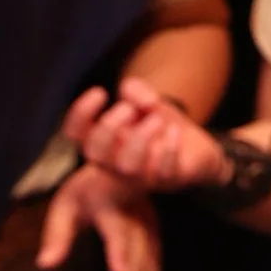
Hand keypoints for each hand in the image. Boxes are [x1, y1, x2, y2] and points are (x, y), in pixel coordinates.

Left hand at [37, 161, 160, 270]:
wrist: (124, 175)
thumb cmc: (87, 192)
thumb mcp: (66, 204)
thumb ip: (57, 233)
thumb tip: (44, 264)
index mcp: (115, 208)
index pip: (120, 233)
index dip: (120, 252)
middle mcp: (140, 226)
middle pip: (134, 269)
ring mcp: (151, 241)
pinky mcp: (155, 253)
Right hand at [61, 74, 230, 196]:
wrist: (195, 148)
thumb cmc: (160, 125)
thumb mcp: (146, 100)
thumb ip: (136, 90)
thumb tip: (143, 101)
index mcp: (104, 143)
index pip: (75, 135)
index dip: (80, 114)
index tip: (100, 92)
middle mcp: (116, 164)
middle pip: (95, 154)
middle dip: (108, 127)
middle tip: (128, 108)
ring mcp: (142, 176)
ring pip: (127, 167)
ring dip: (138, 139)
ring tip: (155, 118)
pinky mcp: (169, 180)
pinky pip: (163, 171)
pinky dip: (169, 148)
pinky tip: (174, 130)